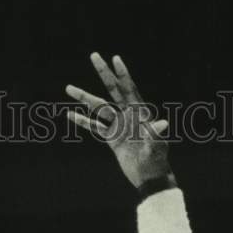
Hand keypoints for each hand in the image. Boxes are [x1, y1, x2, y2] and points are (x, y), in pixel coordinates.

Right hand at [65, 53, 171, 187]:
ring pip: (99, 108)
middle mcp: (128, 116)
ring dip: (84, 98)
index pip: (130, 89)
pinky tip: (70, 114)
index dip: (123, 75)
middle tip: (94, 55)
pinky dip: (82, 121)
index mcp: (140, 113)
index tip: (115, 58)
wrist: (149, 177)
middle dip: (103, 73)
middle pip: (113, 91)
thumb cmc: (157, 161)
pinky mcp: (112, 139)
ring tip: (68, 88)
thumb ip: (156, 134)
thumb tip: (163, 123)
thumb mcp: (157, 146)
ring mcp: (119, 126)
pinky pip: (95, 128)